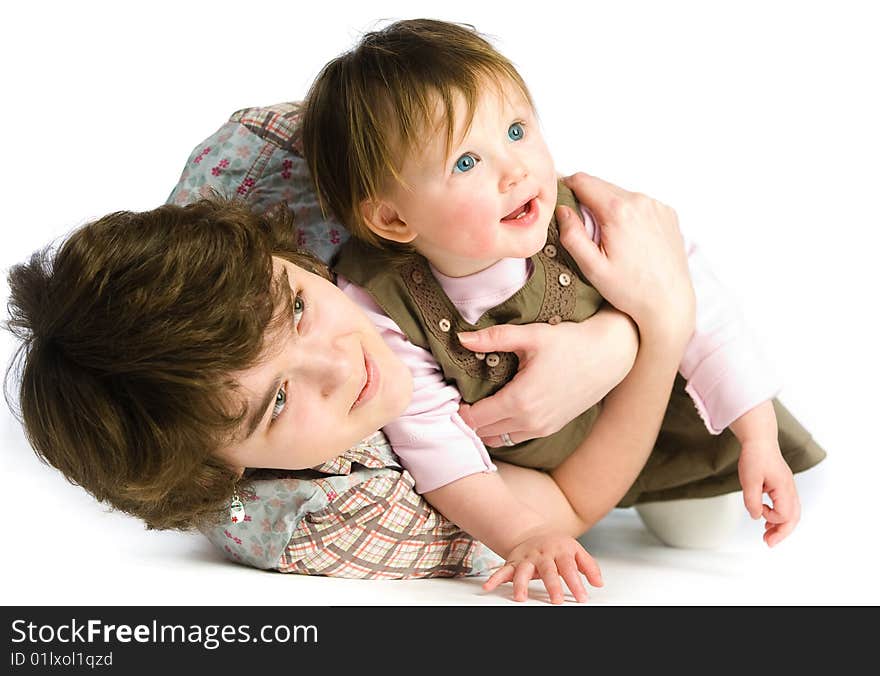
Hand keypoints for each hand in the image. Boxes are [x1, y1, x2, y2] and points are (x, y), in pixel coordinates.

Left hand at [457, 307, 637, 446]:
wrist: (610, 355)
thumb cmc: (571, 342)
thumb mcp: (530, 336)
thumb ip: (493, 338)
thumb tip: (461, 338)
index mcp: (519, 401)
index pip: (474, 419)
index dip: (458, 409)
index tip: (453, 393)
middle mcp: (530, 422)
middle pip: (483, 432)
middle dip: (468, 419)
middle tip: (459, 398)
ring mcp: (542, 429)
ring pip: (499, 439)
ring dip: (485, 426)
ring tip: (477, 404)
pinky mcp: (552, 428)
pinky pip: (516, 437)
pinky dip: (502, 429)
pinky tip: (499, 410)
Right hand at [482, 529, 602, 603]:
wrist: (534, 532)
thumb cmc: (557, 546)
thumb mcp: (576, 551)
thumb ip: (589, 566)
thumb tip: (599, 583)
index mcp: (560, 551)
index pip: (570, 568)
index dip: (576, 583)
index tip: (582, 598)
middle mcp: (542, 554)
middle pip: (548, 570)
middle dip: (552, 586)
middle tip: (557, 601)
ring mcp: (527, 558)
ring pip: (522, 571)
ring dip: (520, 584)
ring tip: (520, 598)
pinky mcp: (513, 562)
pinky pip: (503, 570)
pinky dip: (495, 578)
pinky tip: (488, 587)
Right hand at [558, 172, 694, 340]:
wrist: (669, 302)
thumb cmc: (630, 290)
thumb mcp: (592, 268)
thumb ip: (572, 235)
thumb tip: (562, 210)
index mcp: (618, 211)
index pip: (582, 180)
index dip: (566, 188)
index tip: (561, 203)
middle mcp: (640, 201)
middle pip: (601, 186)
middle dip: (587, 200)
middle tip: (582, 227)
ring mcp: (657, 206)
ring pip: (620, 194)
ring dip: (608, 208)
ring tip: (607, 237)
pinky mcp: (667, 213)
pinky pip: (639, 205)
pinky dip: (629, 214)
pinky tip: (628, 239)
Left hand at [738, 439, 800, 546]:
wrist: (759, 440)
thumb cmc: (755, 457)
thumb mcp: (749, 480)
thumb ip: (752, 501)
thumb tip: (757, 517)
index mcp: (784, 488)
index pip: (785, 514)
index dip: (771, 518)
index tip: (759, 511)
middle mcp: (790, 490)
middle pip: (794, 518)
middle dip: (782, 533)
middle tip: (769, 543)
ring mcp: (788, 488)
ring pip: (792, 513)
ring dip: (781, 525)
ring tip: (768, 535)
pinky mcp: (783, 486)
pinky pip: (786, 506)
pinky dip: (780, 515)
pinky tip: (767, 519)